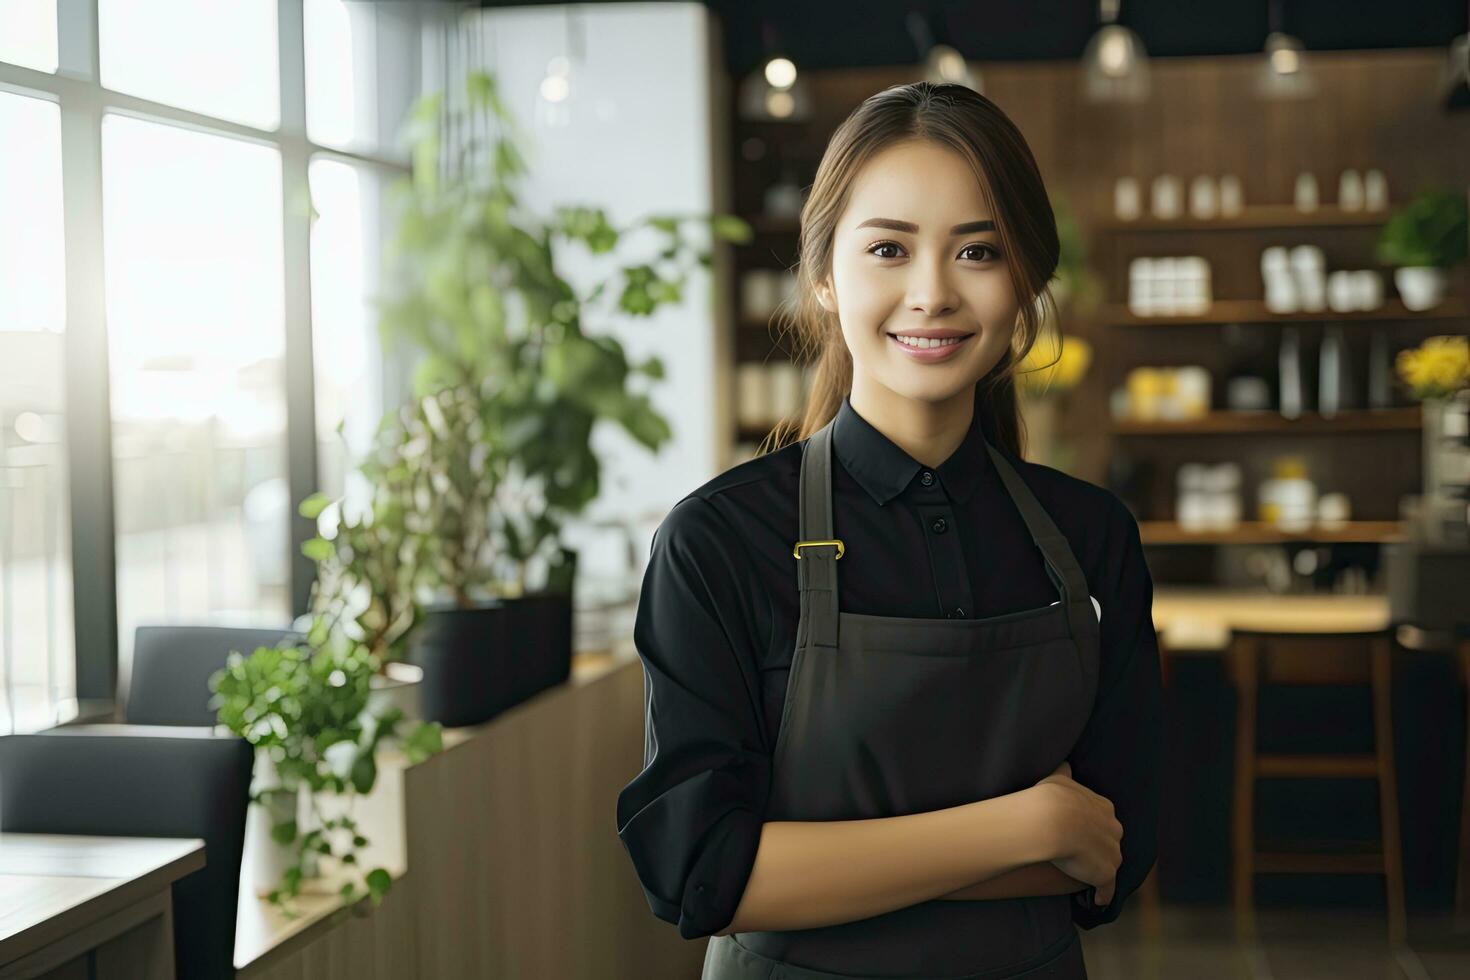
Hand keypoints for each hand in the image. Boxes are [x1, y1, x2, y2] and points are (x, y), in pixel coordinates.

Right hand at [1032, 761, 1120, 905]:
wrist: (1052, 821)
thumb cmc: (1052, 799)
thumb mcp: (1058, 779)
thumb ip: (1065, 775)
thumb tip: (1066, 765)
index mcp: (1105, 808)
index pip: (1104, 819)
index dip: (1093, 826)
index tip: (1082, 831)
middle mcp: (1114, 830)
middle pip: (1111, 841)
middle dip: (1102, 846)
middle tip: (1085, 853)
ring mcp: (1112, 853)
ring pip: (1110, 863)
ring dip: (1101, 870)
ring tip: (1088, 877)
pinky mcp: (1105, 874)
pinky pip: (1108, 888)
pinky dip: (1104, 894)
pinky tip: (1098, 900)